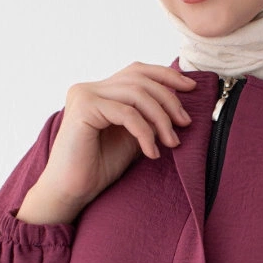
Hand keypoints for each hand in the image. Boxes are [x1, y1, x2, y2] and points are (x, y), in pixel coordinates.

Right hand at [33, 63, 197, 212]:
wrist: (71, 191)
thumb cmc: (99, 168)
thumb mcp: (131, 136)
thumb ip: (147, 117)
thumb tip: (178, 106)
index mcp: (100, 90)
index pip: (137, 71)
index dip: (166, 75)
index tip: (191, 88)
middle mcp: (90, 88)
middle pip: (140, 79)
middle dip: (169, 100)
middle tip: (185, 124)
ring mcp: (85, 94)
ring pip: (137, 94)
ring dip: (161, 119)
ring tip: (171, 142)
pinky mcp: (84, 107)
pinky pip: (127, 113)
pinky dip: (145, 133)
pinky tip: (151, 152)